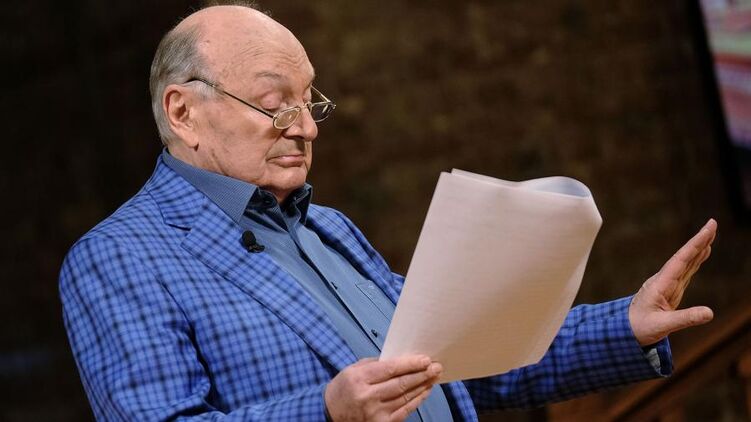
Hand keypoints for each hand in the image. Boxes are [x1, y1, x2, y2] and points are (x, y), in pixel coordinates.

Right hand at [324, 355, 441, 421]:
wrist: (329, 414)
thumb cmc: (343, 388)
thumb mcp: (353, 370)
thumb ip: (375, 364)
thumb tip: (401, 360)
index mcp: (359, 379)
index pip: (390, 369)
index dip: (410, 364)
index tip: (425, 359)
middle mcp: (368, 397)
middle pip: (401, 384)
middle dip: (422, 374)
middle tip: (436, 367)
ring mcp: (375, 413)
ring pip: (405, 397)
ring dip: (423, 386)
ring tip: (434, 377)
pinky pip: (404, 411)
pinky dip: (417, 400)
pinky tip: (425, 391)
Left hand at [629, 218, 716, 345]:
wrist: (623, 331)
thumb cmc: (639, 328)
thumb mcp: (662, 326)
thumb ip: (685, 318)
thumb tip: (710, 313)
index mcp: (661, 284)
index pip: (681, 260)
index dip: (696, 244)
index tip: (708, 229)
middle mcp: (663, 280)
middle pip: (684, 257)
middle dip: (699, 241)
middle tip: (712, 224)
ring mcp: (667, 285)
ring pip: (685, 263)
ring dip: (698, 249)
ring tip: (710, 235)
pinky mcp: (669, 291)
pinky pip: (686, 272)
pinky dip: (695, 261)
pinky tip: (701, 254)